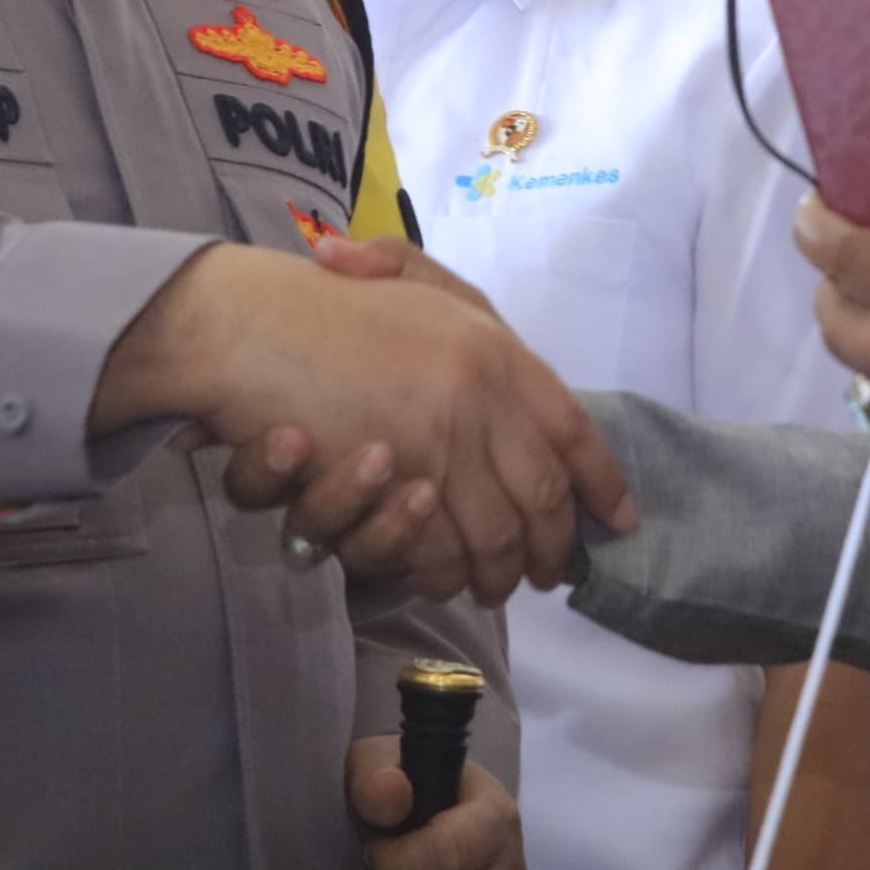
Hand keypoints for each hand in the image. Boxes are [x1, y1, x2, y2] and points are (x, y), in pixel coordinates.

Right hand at [121, 241, 628, 605]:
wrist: (249, 323)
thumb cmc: (325, 307)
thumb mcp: (407, 282)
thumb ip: (459, 310)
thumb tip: (510, 359)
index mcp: (494, 347)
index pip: (572, 429)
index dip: (601, 481)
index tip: (620, 519)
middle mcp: (482, 392)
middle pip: (542, 497)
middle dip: (552, 547)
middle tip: (549, 575)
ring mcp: (443, 438)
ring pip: (497, 536)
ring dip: (499, 574)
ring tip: (494, 587)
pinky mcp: (398, 479)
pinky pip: (442, 551)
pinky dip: (446, 575)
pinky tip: (444, 580)